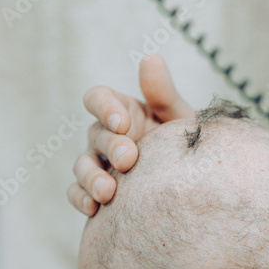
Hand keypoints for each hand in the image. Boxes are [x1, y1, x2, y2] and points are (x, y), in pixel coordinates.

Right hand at [68, 54, 193, 216]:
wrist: (191, 189)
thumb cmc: (184, 147)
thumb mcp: (180, 120)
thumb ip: (163, 94)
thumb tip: (150, 59)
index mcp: (122, 112)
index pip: (99, 99)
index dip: (104, 107)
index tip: (122, 122)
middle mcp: (105, 136)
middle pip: (94, 134)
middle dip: (110, 146)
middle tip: (129, 159)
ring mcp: (98, 164)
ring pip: (82, 166)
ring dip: (92, 177)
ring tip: (108, 192)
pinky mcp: (94, 193)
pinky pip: (77, 193)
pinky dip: (81, 199)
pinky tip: (94, 209)